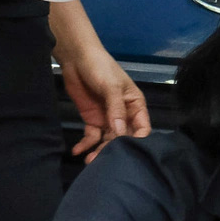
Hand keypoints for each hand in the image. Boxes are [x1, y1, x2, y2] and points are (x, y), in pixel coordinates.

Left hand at [56, 38, 150, 161]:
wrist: (77, 59)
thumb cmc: (101, 68)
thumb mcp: (111, 87)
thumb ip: (116, 110)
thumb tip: (120, 133)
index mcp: (135, 105)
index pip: (142, 128)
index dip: (138, 141)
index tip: (128, 152)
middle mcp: (124, 115)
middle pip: (123, 137)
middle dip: (115, 149)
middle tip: (102, 160)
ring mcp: (108, 118)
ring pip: (107, 139)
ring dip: (99, 150)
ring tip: (89, 161)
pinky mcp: (92, 119)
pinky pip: (91, 136)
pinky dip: (85, 144)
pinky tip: (78, 151)